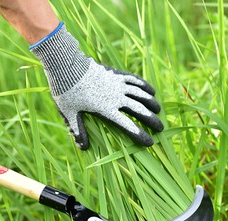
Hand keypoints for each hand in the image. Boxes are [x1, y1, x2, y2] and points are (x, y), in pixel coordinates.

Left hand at [31, 23, 163, 149]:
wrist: (66, 66)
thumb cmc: (66, 92)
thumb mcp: (69, 114)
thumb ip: (78, 131)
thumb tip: (83, 148)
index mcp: (106, 109)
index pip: (128, 126)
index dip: (140, 135)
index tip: (150, 143)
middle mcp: (116, 97)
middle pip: (139, 110)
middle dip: (152, 120)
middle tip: (161, 128)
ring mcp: (117, 84)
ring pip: (140, 94)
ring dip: (151, 103)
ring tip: (159, 109)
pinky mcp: (115, 74)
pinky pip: (134, 80)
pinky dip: (144, 85)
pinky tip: (151, 90)